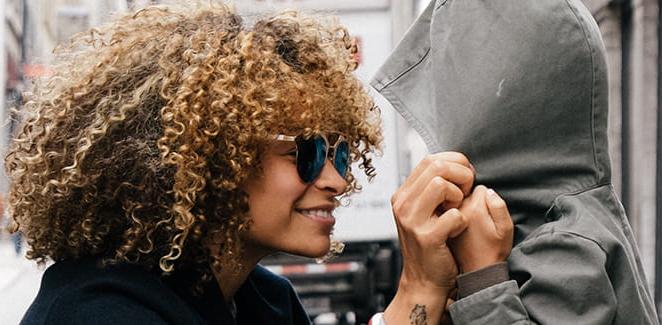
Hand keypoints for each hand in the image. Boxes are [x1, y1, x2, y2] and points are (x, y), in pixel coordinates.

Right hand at [384, 152, 473, 324]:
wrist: (424, 281)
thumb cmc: (433, 244)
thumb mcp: (424, 212)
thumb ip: (432, 189)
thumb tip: (455, 164)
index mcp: (403, 195)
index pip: (430, 159)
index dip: (455, 163)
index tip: (465, 180)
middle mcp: (402, 204)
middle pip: (436, 166)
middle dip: (461, 175)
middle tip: (466, 193)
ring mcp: (411, 220)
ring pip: (440, 184)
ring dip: (459, 195)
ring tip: (458, 209)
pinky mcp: (426, 237)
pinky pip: (454, 214)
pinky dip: (462, 220)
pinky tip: (457, 230)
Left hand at [449, 185, 512, 272]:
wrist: (474, 272)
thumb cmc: (493, 251)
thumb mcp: (505, 230)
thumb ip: (499, 206)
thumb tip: (488, 191)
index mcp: (475, 207)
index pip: (481, 188)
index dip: (487, 200)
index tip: (487, 215)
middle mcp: (458, 209)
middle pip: (466, 192)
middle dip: (473, 201)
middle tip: (478, 222)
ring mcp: (446, 215)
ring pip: (456, 201)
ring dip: (462, 208)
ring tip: (469, 227)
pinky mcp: (440, 223)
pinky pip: (447, 210)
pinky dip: (452, 215)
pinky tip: (458, 229)